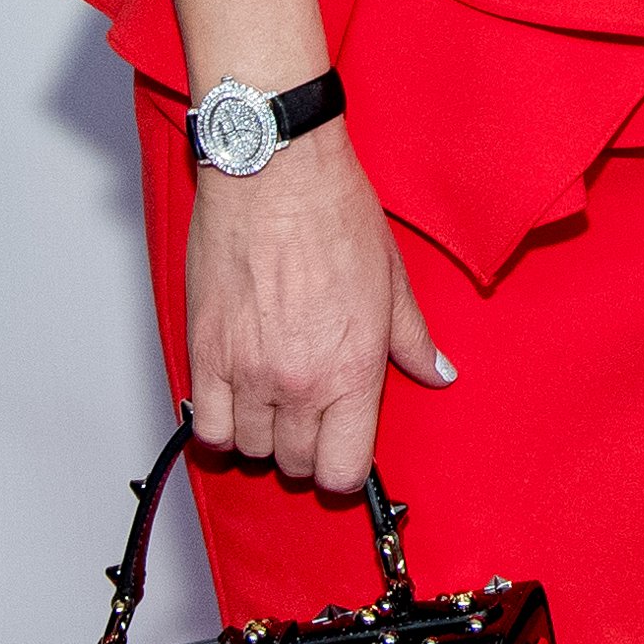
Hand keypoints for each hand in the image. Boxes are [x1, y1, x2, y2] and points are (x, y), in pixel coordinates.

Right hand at [185, 126, 451, 496]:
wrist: (276, 172)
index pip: (344, 471)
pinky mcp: (205, 354)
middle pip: (296, 464)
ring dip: (263, 433)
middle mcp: (300, 382)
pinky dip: (217, 424)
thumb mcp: (392, 281)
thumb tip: (439, 373)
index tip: (343, 451)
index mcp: (354, 369)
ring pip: (251, 448)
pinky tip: (233, 400)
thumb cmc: (334, 214)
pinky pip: (205, 426)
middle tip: (310, 414)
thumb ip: (414, 341)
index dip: (345, 469)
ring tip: (273, 398)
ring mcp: (248, 372)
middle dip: (306, 448)